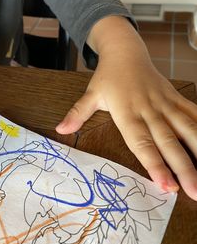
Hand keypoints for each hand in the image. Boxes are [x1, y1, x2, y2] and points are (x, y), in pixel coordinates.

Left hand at [56, 16, 196, 200]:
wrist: (125, 51)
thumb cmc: (107, 77)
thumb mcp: (90, 95)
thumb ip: (77, 114)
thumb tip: (60, 129)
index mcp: (127, 112)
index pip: (141, 142)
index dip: (154, 164)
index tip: (166, 185)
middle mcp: (149, 109)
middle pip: (167, 141)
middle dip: (182, 167)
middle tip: (193, 192)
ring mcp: (165, 103)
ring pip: (187, 128)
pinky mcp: (175, 97)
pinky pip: (194, 113)